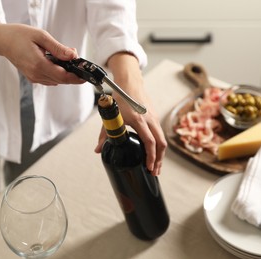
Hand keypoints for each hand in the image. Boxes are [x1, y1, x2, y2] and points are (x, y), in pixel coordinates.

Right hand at [0, 18, 83, 84]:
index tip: (86, 76)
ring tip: (69, 61)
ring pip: (56, 81)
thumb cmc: (19, 35)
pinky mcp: (32, 77)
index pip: (63, 76)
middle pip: (61, 80)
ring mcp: (34, 78)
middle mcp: (36, 74)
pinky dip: (57, 74)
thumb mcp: (41, 37)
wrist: (2, 41)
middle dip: (73, 74)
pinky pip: (50, 79)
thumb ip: (58, 48)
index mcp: (38, 65)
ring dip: (65, 74)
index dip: (76, 77)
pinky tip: (59, 64)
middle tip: (81, 65)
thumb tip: (73, 56)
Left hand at [94, 53, 166, 175]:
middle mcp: (150, 120)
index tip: (149, 167)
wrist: (130, 83)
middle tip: (154, 172)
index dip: (151, 156)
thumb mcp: (110, 117)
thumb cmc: (120, 99)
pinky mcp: (155, 117)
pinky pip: (160, 134)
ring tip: (156, 166)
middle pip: (161, 144)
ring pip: (162, 139)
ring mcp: (154, 118)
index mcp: (139, 121)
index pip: (149, 142)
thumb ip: (104, 135)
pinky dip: (159, 146)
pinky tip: (154, 153)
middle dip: (159, 160)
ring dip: (160, 154)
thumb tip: (97, 151)